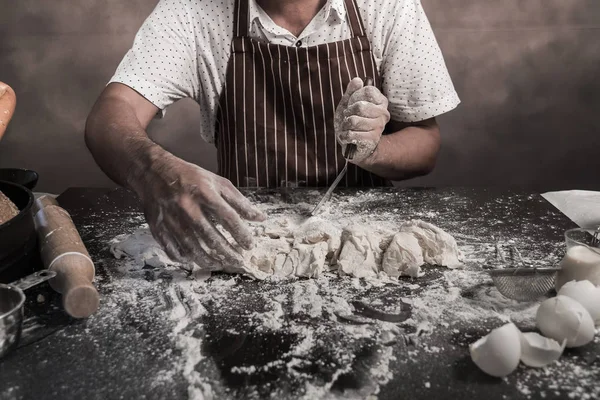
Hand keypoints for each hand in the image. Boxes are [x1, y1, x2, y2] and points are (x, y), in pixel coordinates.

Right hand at [132, 152, 265, 268]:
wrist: (153, 171)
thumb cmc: (190, 177)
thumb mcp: (217, 182)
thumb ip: (239, 201)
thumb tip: (260, 218)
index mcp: (204, 192)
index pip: (228, 218)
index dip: (241, 234)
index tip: (249, 245)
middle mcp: (188, 206)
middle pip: (211, 237)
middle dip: (227, 253)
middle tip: (238, 261)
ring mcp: (171, 218)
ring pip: (192, 247)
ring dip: (209, 260)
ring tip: (220, 264)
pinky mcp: (158, 226)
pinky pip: (172, 249)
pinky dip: (184, 258)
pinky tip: (194, 261)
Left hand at [334, 77, 389, 162]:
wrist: (353, 144)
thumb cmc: (351, 121)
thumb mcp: (348, 103)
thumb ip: (351, 91)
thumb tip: (358, 80)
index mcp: (381, 101)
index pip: (368, 91)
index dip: (354, 96)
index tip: (351, 103)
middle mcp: (384, 114)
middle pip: (359, 106)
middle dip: (347, 113)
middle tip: (346, 118)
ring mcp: (379, 127)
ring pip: (354, 121)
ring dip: (344, 125)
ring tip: (346, 128)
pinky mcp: (372, 140)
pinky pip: (351, 134)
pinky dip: (344, 135)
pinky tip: (346, 137)